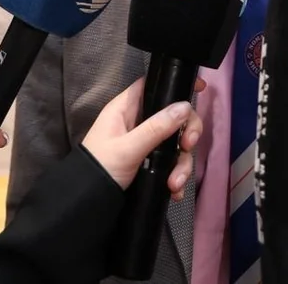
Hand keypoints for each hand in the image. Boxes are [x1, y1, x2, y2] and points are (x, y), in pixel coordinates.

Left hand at [82, 77, 203, 199]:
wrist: (87, 204)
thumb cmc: (100, 167)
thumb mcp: (128, 148)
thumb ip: (156, 128)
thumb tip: (185, 106)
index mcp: (127, 109)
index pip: (154, 85)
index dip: (175, 82)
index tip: (200, 88)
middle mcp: (139, 122)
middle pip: (174, 115)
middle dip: (186, 132)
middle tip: (188, 145)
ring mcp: (146, 143)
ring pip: (176, 143)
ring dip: (181, 163)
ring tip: (175, 183)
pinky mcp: (150, 162)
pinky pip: (171, 163)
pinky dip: (176, 176)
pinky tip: (174, 190)